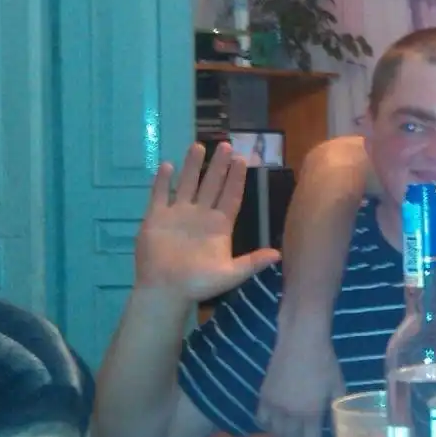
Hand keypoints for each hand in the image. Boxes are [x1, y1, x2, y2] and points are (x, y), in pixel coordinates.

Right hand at [135, 144, 280, 302]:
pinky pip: (160, 195)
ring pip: (187, 184)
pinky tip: (167, 165)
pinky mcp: (156, 218)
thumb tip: (279, 255)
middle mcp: (200, 215)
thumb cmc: (199, 284)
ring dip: (192, 166)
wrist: (166, 291)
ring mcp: (178, 215)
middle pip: (211, 184)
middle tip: (226, 144)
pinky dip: (162, 181)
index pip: (231, 196)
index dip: (236, 178)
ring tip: (198, 146)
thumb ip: (252, 262)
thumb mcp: (230, 274)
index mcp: (219, 225)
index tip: (242, 159)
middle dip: (218, 165)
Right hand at [257, 328, 339, 436]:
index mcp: (310, 414)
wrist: (300, 339)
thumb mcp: (337, 387)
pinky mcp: (263, 397)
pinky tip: (277, 426)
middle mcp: (289, 415)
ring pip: (276, 435)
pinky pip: (262, 421)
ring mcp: (274, 406)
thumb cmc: (325, 361)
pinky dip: (270, 428)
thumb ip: (337, 412)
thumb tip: (341, 433)